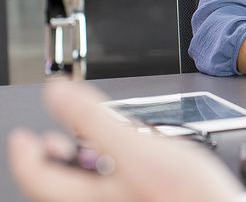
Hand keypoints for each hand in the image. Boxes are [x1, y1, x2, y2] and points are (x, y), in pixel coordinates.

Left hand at [8, 79, 242, 201]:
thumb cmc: (185, 195)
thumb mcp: (135, 149)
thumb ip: (91, 119)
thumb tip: (57, 92)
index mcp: (84, 198)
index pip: (36, 176)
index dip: (24, 151)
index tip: (23, 134)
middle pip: (60, 184)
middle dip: (59, 156)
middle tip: (53, 139)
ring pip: (88, 187)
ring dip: (88, 162)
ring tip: (96, 144)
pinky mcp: (140, 201)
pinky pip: (113, 190)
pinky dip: (113, 171)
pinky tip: (132, 161)